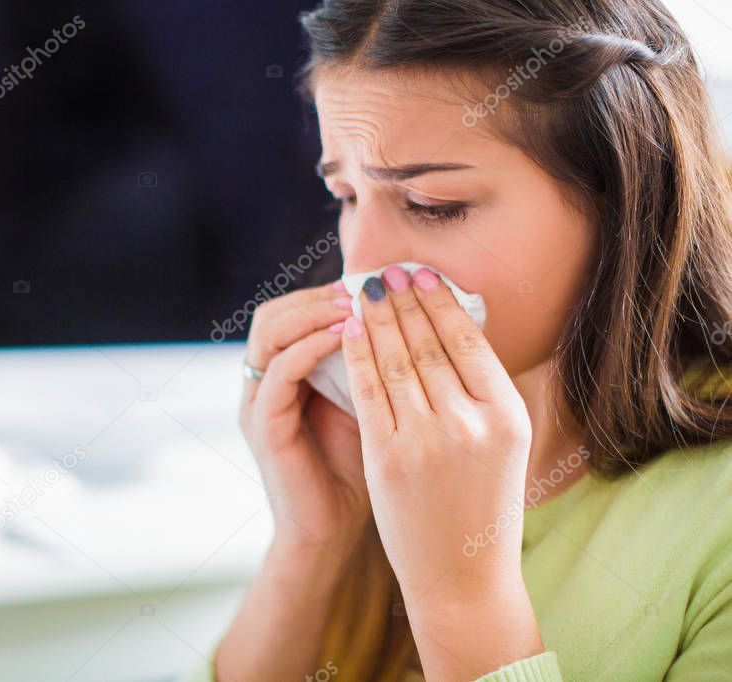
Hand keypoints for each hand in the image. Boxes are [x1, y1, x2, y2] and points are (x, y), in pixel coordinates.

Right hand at [240, 280, 369, 556]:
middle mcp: (265, 385)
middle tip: (364, 289)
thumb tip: (420, 318)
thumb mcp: (373, 407)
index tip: (376, 284)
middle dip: (318, 296)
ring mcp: (259, 405)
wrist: (336, 536)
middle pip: (273, 313)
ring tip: (355, 307)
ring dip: (313, 313)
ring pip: (269, 333)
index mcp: (287, 376)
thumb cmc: (363, 473)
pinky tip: (348, 340)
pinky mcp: (264, 428)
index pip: (294, 312)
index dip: (329, 292)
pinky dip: (310, 348)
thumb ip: (377, 367)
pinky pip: (279, 373)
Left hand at [341, 265, 541, 678]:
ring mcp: (427, 440)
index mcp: (507, 416)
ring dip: (377, 320)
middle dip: (404, 302)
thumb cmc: (485, 512)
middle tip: (388, 272)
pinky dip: (358, 355)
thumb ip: (487, 396)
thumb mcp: (506, 449)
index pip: (469, 342)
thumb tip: (461, 336)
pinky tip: (348, 330)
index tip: (424, 277)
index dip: (442, 304)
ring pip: (396, 362)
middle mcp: (471, 423)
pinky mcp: (388, 458)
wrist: (463, 579)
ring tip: (365, 291)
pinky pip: (369, 392)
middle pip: (430, 345)